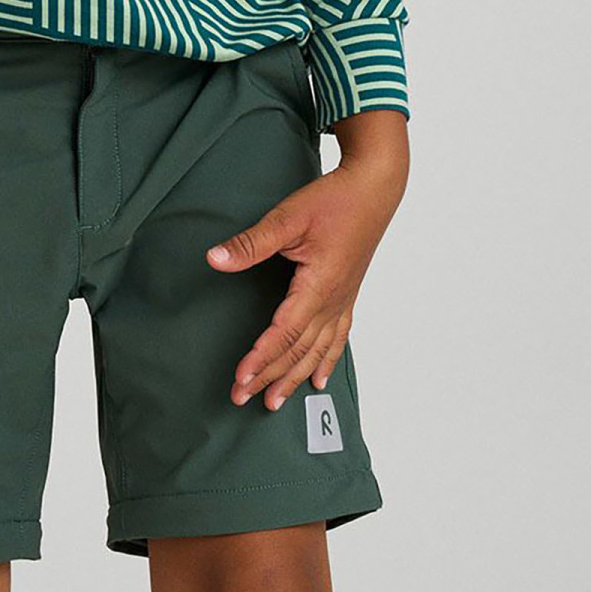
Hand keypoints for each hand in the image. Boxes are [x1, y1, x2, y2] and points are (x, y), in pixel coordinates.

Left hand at [206, 110, 408, 408]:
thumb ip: (252, 243)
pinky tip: (320, 380)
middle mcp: (333, 301)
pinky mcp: (347, 295)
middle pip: (298, 350)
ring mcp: (343, 300)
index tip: (240, 378)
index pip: (284, 333)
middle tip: (242, 398)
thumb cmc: (335, 200)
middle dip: (270, 377)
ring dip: (295, 377)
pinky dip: (326, 362)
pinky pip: (337, 338)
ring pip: (318, 351)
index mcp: (318, 286)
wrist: (375, 188)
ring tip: (275, 402)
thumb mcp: (288, 218)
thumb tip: (215, 259)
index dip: (261, 358)